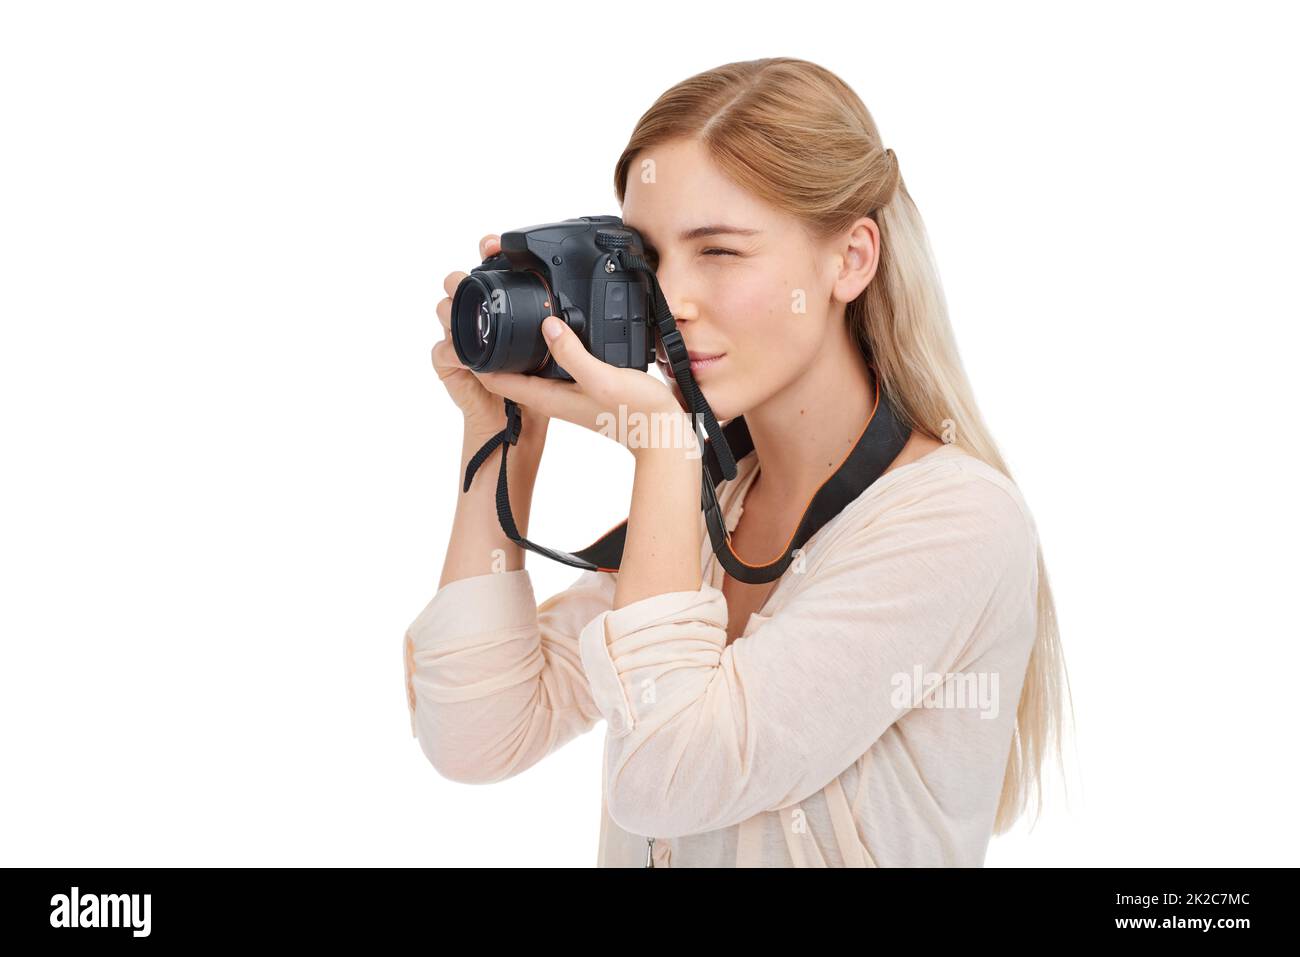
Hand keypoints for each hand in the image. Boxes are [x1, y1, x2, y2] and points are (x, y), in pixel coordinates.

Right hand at [433, 233, 548, 438]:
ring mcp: (463, 344)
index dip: (489, 255)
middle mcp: (480, 326)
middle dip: (462, 276)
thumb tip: (579, 315)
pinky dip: (450, 348)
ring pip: (446, 313)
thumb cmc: (535, 395)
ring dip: (451, 307)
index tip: (493, 243)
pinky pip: (443, 352)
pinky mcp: (451, 368)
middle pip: (462, 288)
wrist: (514, 430)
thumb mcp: (558, 362)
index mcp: (505, 318)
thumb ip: (566, 339)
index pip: (492, 277)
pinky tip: (462, 350)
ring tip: (461, 306)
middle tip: (473, 271)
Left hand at [476, 315, 694, 457]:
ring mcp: (567, 392)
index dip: (477, 358)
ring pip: (530, 366)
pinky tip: (554, 331)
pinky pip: (553, 365)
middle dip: (492, 348)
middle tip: (482, 316)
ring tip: (507, 317)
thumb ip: (574, 354)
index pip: (497, 379)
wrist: (663, 435)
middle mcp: (553, 396)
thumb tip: (547, 326)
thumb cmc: (636, 413)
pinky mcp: (583, 387)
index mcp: (548, 396)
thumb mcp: (603, 378)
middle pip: (509, 371)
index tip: (465, 332)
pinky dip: (545, 349)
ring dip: (517, 346)